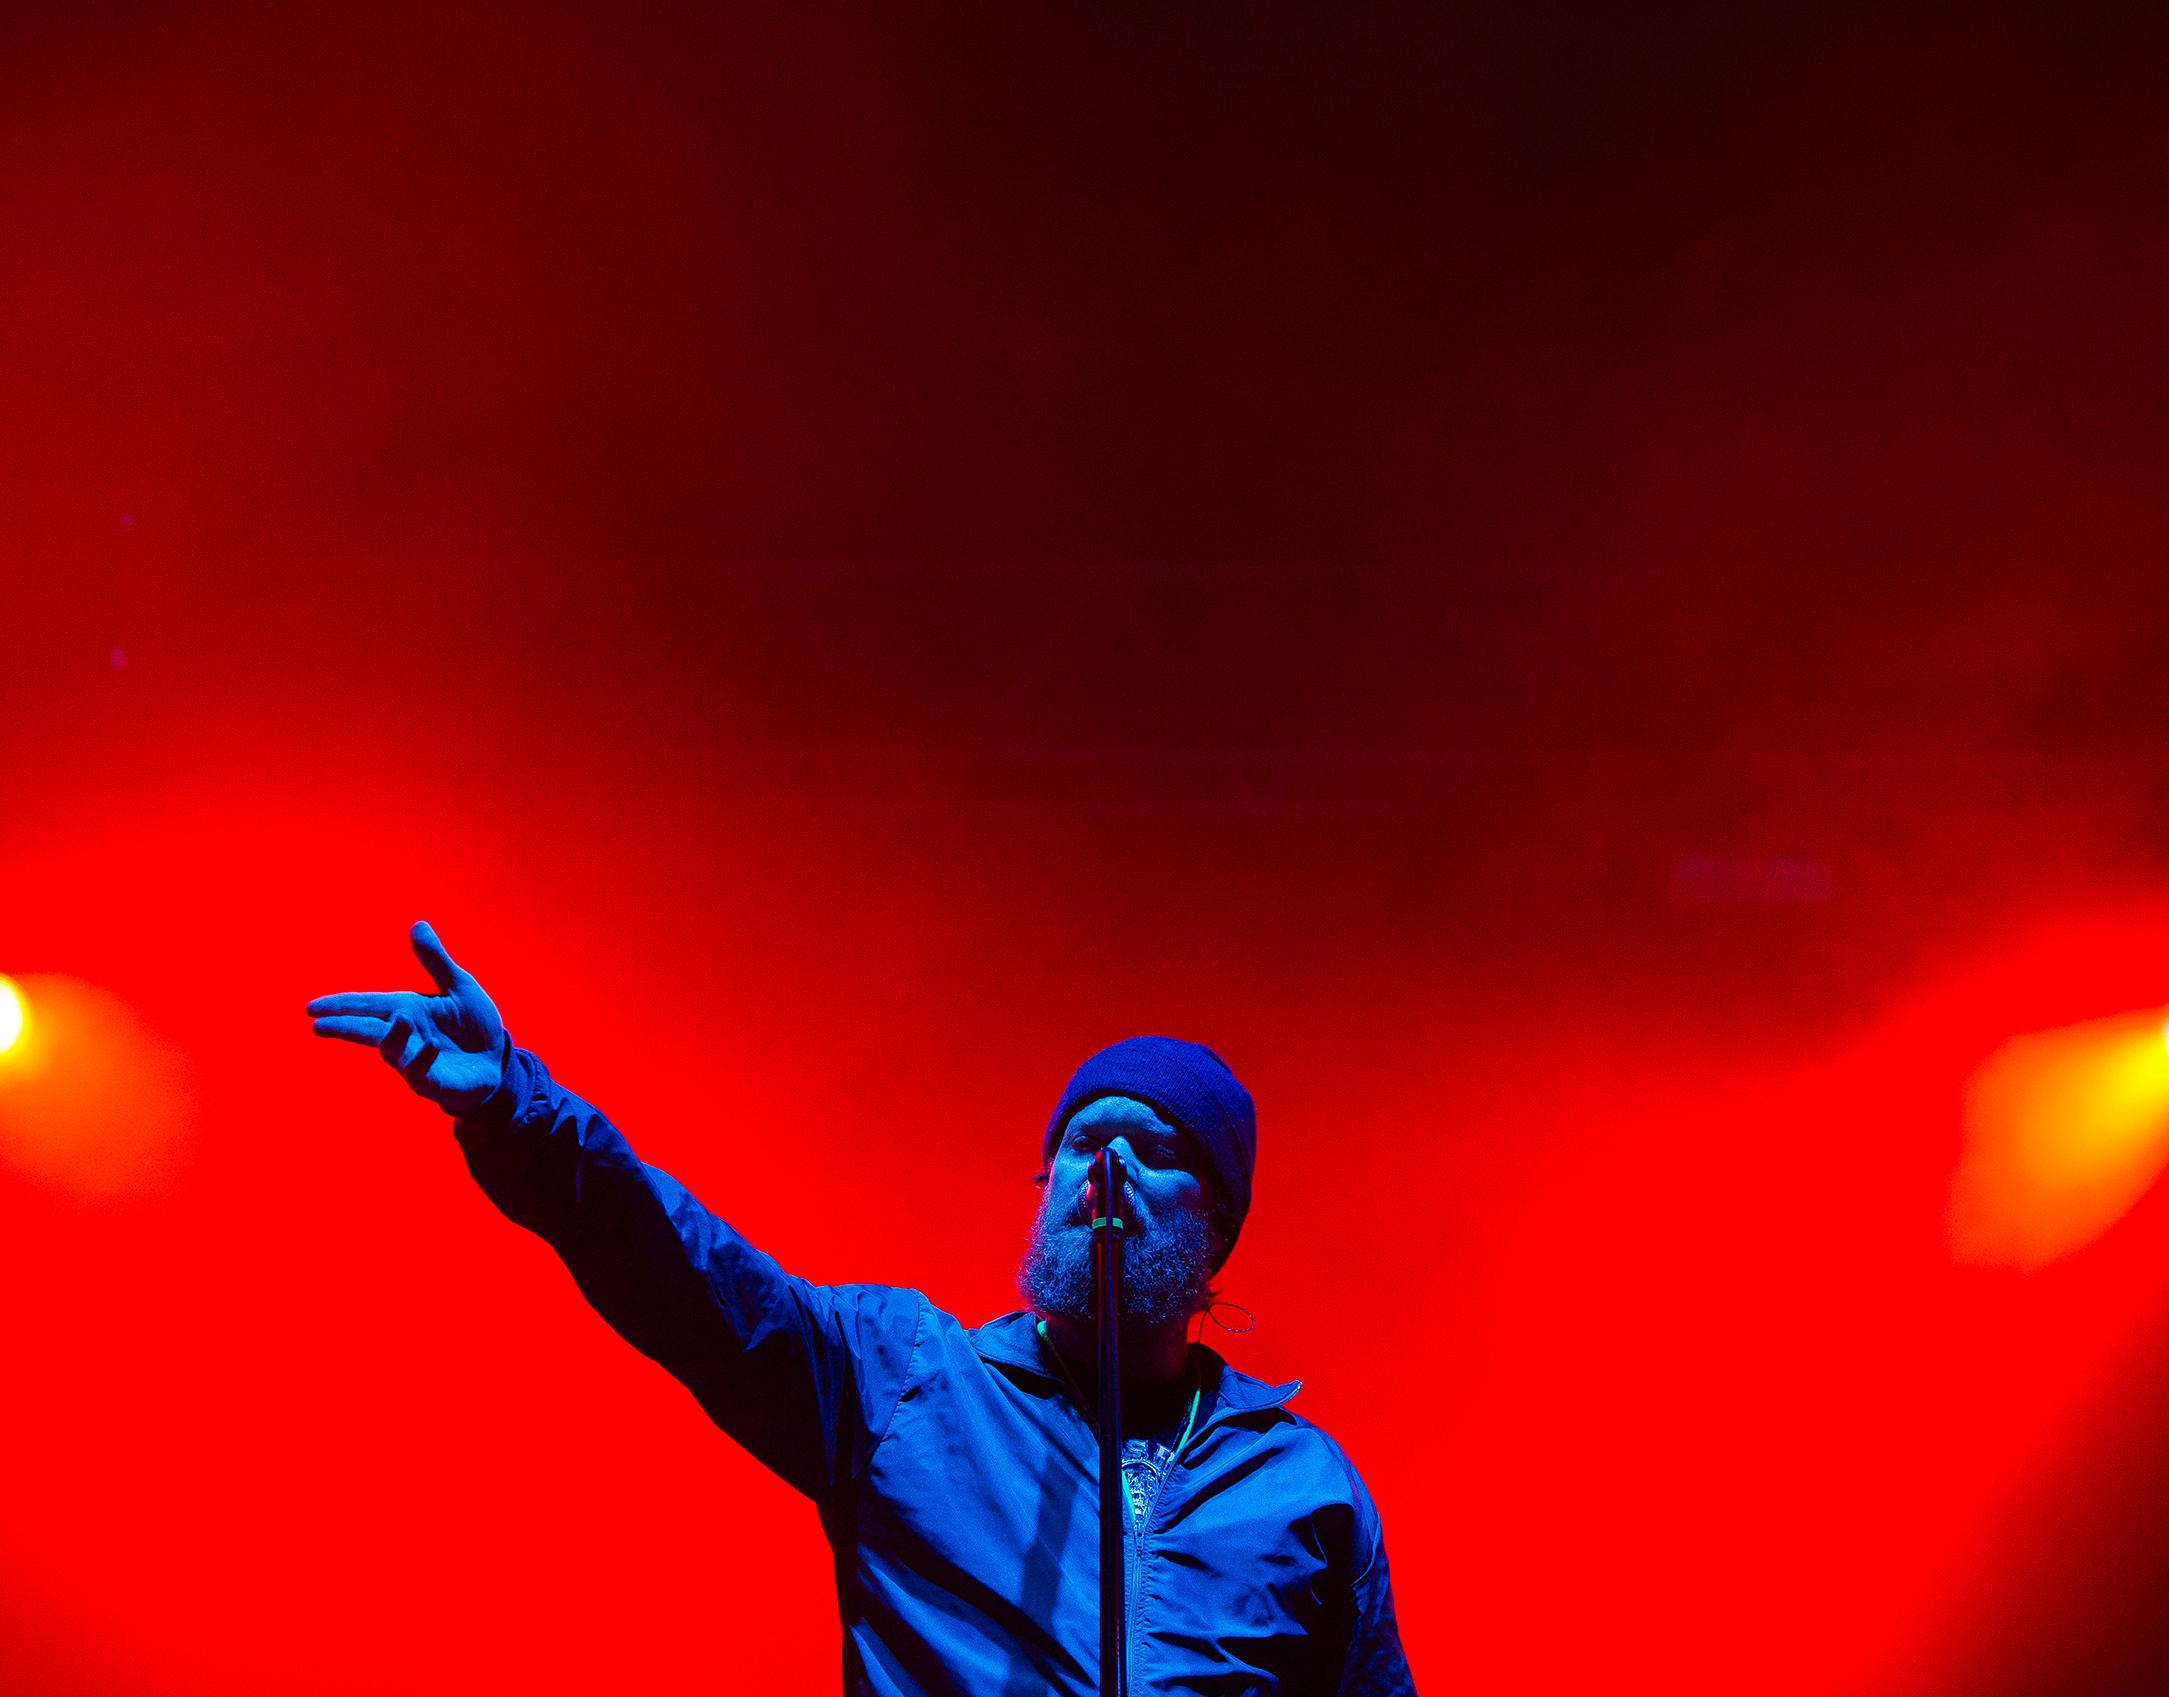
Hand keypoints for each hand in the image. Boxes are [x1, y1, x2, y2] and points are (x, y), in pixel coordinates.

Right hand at [307, 921, 506, 1112]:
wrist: (497, 1058)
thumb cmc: (474, 1022)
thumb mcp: (459, 985)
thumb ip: (436, 960)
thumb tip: (417, 924)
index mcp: (405, 1009)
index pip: (366, 1006)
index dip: (339, 1006)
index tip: (311, 1007)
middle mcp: (404, 1036)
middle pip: (368, 1030)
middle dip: (344, 1027)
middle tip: (317, 1025)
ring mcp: (415, 1061)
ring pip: (392, 1052)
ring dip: (392, 1036)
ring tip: (400, 1018)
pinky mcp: (433, 1082)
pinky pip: (421, 1073)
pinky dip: (423, 1058)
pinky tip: (431, 1045)